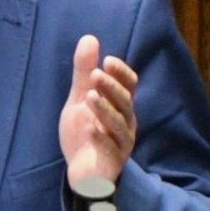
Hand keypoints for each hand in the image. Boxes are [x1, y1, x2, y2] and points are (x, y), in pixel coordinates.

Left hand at [58, 34, 138, 183]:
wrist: (81, 172)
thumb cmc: (85, 133)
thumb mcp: (80, 99)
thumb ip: (84, 72)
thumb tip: (89, 38)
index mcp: (121, 106)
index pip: (129, 86)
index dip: (121, 73)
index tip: (107, 60)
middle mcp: (126, 123)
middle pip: (125, 103)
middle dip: (112, 88)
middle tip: (96, 75)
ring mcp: (120, 144)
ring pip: (119, 126)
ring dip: (105, 110)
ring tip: (90, 97)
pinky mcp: (111, 163)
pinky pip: (110, 151)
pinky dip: (101, 139)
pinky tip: (90, 128)